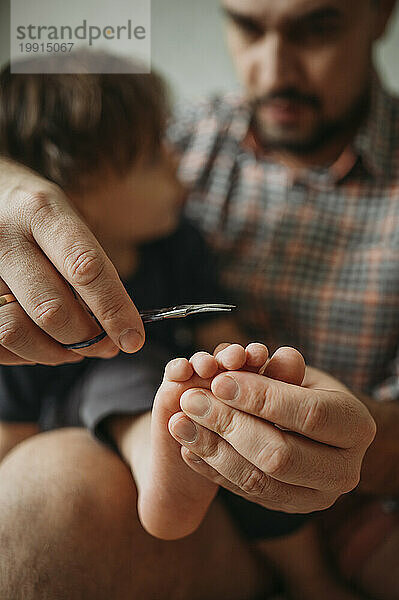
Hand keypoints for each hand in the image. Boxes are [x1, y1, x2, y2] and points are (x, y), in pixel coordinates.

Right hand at [0, 159, 143, 364]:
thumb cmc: (34, 213)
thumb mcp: (67, 217)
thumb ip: (90, 265)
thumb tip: (119, 324)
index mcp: (42, 212)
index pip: (85, 269)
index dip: (114, 310)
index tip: (133, 338)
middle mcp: (5, 237)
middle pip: (50, 309)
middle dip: (86, 339)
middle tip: (106, 345)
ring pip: (14, 330)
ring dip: (54, 352)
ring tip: (75, 348)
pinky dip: (25, 353)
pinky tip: (43, 344)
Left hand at [169, 357, 376, 512]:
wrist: (322, 434)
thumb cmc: (308, 392)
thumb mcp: (301, 374)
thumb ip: (276, 370)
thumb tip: (238, 362)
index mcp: (355, 427)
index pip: (307, 415)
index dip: (260, 398)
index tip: (219, 380)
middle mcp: (343, 470)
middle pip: (280, 455)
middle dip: (229, 425)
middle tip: (191, 400)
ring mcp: (314, 497)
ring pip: (258, 481)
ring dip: (212, 450)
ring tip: (179, 422)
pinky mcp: (285, 508)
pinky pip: (244, 493)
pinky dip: (213, 469)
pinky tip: (188, 446)